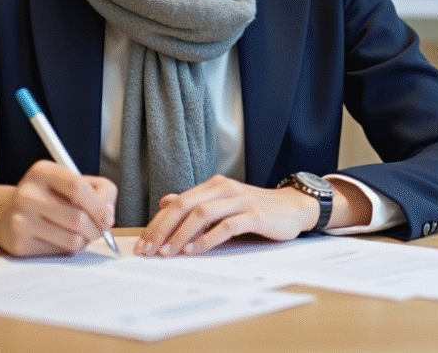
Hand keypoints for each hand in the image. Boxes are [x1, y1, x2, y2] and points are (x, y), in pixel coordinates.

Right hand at [0, 160, 116, 256]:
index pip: (78, 187)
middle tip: (100, 230)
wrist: (6, 214)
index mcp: (42, 172)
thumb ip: (100, 190)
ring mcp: (20, 220)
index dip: (99, 206)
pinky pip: (58, 252)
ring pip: (72, 240)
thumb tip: (109, 214)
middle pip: (78, 218)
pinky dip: (68, 249)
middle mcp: (27, 194)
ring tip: (82, 234)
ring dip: (85, 241)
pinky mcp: (19, 244)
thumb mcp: (71, 181)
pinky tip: (62, 239)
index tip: (108, 217)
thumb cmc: (48, 197)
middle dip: (97, 229)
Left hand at [134, 175, 319, 256]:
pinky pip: (226, 226)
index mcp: (213, 185)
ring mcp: (240, 200)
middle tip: (149, 250)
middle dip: (163, 230)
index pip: (178, 202)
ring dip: (181, 235)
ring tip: (168, 252)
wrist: (293, 208)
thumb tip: (165, 202)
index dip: (158, 223)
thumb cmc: (256, 209)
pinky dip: (208, 239)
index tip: (144, 243)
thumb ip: (196, 204)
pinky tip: (195, 250)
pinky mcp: (255, 214)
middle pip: (184, 206)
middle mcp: (224, 188)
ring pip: (202, 214)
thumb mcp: (223, 204)